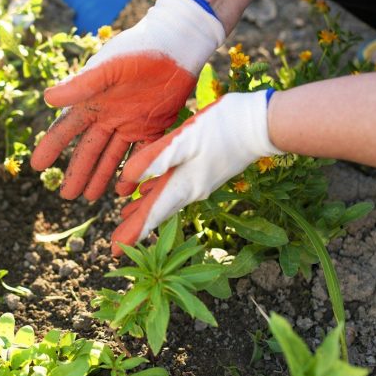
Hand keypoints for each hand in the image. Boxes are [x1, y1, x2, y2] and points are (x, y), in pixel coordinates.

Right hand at [30, 0, 224, 200]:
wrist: (177, 43)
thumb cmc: (139, 49)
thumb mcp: (108, 67)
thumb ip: (80, 86)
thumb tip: (47, 99)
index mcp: (92, 101)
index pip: (66, 129)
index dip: (51, 147)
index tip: (36, 166)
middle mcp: (108, 115)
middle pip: (89, 150)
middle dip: (78, 172)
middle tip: (67, 196)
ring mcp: (131, 123)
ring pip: (112, 157)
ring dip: (101, 176)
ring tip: (91, 198)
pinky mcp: (154, 126)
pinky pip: (141, 154)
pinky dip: (134, 172)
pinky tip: (125, 189)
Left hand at [110, 90, 282, 254]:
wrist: (261, 124)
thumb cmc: (223, 128)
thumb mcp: (185, 139)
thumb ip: (157, 158)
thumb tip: (128, 178)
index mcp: (183, 185)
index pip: (152, 215)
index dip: (132, 232)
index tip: (114, 251)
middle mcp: (190, 190)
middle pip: (157, 213)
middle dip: (134, 228)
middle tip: (114, 246)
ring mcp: (198, 182)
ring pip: (164, 200)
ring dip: (144, 211)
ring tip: (124, 218)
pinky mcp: (204, 171)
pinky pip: (174, 188)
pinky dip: (157, 192)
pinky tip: (148, 189)